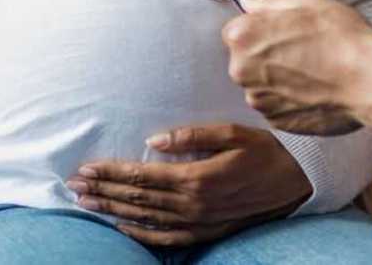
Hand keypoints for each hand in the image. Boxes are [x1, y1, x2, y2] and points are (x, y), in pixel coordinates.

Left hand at [67, 124, 310, 247]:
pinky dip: (142, 235)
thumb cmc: (265, 150)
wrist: (298, 181)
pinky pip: (167, 239)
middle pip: (137, 199)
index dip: (111, 172)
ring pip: (146, 218)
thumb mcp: (232, 133)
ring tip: (87, 204)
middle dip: (102, 191)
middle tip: (73, 186)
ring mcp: (200, 222)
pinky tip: (123, 228)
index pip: (142, 176)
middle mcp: (193, 204)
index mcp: (197, 177)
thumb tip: (152, 139)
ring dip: (113, 211)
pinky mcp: (208, 232)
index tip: (86, 168)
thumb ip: (190, 136)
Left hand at [223, 0, 371, 135]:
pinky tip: (313, 87)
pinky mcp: (276, 121)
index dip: (260, 28)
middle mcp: (241, 72)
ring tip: (311, 69)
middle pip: (245, 58)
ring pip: (261, 83)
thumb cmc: (340, 37)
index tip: (281, 29)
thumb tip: (249, 1)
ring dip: (278, 77)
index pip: (236, 29)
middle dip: (266, 53)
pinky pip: (276, 104)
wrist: (369, 81)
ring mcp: (259, 100)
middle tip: (301, 48)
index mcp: (242, 37)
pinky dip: (289, 97)